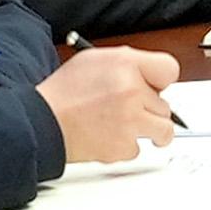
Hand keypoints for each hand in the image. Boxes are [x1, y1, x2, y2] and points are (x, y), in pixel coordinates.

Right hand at [39, 44, 183, 164]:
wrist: (40, 122)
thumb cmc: (62, 93)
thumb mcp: (93, 60)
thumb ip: (128, 64)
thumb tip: (149, 77)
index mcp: (125, 63)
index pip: (170, 70)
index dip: (162, 81)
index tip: (156, 89)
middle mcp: (131, 90)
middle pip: (165, 104)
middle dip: (149, 108)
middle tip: (127, 110)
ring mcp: (130, 120)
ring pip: (163, 129)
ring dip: (148, 131)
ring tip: (126, 127)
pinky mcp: (123, 146)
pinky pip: (138, 148)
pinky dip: (125, 147)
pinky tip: (107, 137)